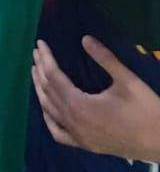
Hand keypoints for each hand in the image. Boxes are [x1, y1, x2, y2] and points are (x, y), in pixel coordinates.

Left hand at [33, 37, 159, 160]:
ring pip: (50, 111)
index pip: (54, 78)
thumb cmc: (146, 110)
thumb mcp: (128, 81)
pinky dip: (49, 119)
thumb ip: (105, 59)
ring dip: (40, 90)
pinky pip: (59, 133)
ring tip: (36, 72)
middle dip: (41, 70)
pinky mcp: (86, 145)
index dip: (46, 59)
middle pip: (48, 92)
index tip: (40, 44)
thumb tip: (85, 38)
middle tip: (36, 52)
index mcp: (80, 106)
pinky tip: (47, 110)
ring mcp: (79, 137)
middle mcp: (74, 123)